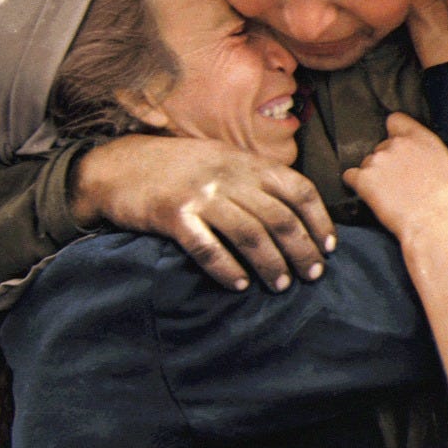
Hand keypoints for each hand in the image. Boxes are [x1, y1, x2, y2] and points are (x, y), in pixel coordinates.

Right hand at [70, 134, 335, 291]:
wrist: (118, 165)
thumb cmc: (178, 169)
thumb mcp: (223, 161)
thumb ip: (256, 181)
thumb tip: (295, 217)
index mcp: (247, 163)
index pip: (298, 189)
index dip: (319, 220)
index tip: (329, 248)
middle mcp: (229, 176)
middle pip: (279, 216)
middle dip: (301, 250)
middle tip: (311, 276)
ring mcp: (201, 195)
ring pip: (249, 233)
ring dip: (270, 263)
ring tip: (280, 286)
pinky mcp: (172, 215)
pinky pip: (206, 246)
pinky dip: (226, 268)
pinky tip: (238, 285)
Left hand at [343, 112, 447, 240]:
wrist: (437, 224)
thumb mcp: (445, 164)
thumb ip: (426, 152)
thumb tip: (418, 159)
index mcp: (420, 137)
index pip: (395, 120)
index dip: (394, 133)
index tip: (396, 145)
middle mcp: (396, 144)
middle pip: (381, 147)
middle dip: (387, 163)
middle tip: (398, 183)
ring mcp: (377, 160)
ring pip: (367, 164)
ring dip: (374, 176)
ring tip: (389, 196)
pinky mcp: (364, 180)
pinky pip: (350, 177)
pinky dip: (356, 185)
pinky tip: (369, 196)